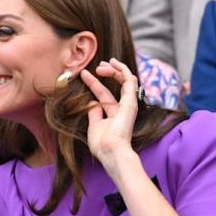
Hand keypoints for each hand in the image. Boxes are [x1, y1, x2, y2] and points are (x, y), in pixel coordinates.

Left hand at [81, 59, 139, 174]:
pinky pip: (130, 81)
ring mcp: (128, 104)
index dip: (94, 83)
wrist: (111, 151)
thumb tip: (91, 102)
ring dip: (115, 69)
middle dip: (109, 72)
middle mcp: (123, 107)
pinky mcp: (131, 101)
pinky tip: (112, 64)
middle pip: (117, 84)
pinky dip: (122, 70)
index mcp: (115, 114)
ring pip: (127, 79)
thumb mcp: (94, 125)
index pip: (104, 94)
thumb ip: (94, 113)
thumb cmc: (102, 144)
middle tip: (98, 65)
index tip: (84, 74)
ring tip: (102, 64)